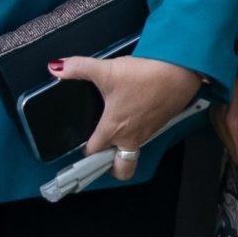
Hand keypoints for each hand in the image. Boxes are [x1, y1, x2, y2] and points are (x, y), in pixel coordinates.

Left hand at [62, 55, 202, 180]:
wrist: (181, 71)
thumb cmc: (146, 76)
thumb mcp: (107, 69)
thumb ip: (79, 67)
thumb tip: (56, 67)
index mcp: (113, 129)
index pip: (94, 153)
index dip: (84, 152)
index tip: (79, 147)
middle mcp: (131, 137)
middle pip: (121, 169)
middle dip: (110, 167)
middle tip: (101, 153)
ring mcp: (147, 132)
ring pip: (133, 151)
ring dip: (123, 147)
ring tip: (116, 128)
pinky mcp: (160, 123)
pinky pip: (146, 136)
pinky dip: (139, 131)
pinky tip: (134, 112)